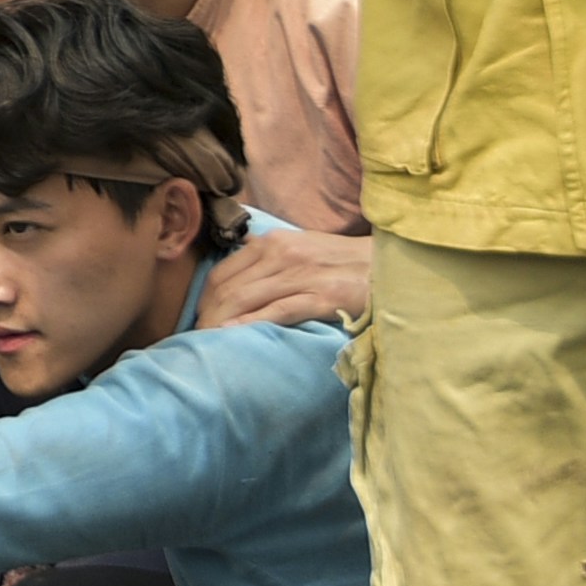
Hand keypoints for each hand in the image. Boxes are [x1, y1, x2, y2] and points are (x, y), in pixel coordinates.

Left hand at [199, 226, 379, 332]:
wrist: (390, 265)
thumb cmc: (344, 261)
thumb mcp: (302, 246)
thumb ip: (270, 255)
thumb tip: (238, 264)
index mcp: (273, 242)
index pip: (222, 272)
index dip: (203, 300)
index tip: (197, 319)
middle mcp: (282, 254)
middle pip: (227, 288)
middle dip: (206, 316)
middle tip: (196, 339)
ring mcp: (301, 275)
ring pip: (245, 300)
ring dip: (220, 323)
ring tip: (207, 343)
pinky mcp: (321, 297)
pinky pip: (276, 311)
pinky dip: (250, 324)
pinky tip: (233, 336)